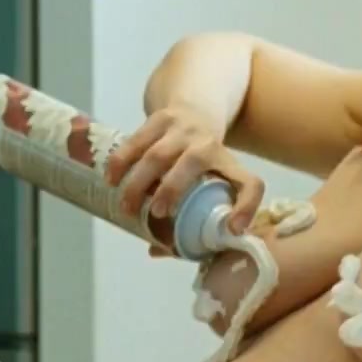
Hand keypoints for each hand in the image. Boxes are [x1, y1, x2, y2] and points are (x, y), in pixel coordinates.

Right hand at [105, 105, 265, 246]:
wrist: (194, 109)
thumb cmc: (201, 160)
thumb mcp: (209, 180)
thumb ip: (186, 217)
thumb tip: (154, 251)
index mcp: (229, 165)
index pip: (251, 184)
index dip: (247, 207)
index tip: (233, 229)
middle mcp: (208, 144)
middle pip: (193, 162)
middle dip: (173, 189)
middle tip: (156, 214)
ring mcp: (182, 128)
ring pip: (158, 153)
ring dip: (139, 181)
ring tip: (126, 206)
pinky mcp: (158, 119)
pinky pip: (136, 141)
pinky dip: (121, 161)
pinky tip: (110, 179)